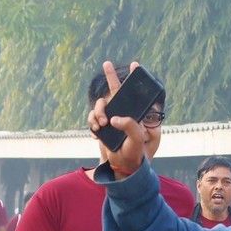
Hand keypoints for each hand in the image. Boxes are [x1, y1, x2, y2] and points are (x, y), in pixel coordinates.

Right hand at [89, 61, 146, 178]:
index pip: (137, 94)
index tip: (135, 64)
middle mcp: (125, 113)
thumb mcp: (139, 140)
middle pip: (116, 91)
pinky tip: (96, 133)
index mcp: (138, 114)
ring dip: (98, 111)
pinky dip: (92, 123)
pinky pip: (92, 117)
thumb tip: (115, 118)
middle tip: (106, 64)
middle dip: (111, 76)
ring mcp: (112, 118)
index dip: (135, 78)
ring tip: (102, 125)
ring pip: (101, 104)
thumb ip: (131, 127)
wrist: (123, 167)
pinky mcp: (102, 126)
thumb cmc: (137, 153)